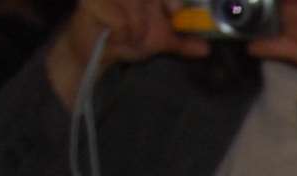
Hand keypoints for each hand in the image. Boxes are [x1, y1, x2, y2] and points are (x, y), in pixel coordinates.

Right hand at [47, 0, 202, 100]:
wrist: (97, 50)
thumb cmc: (127, 36)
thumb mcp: (159, 40)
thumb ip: (182, 42)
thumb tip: (205, 48)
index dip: (171, 0)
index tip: (174, 12)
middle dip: (150, 16)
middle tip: (149, 32)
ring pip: (134, 4)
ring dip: (138, 27)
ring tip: (132, 38)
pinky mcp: (91, 1)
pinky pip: (118, 18)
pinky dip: (122, 32)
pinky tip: (116, 37)